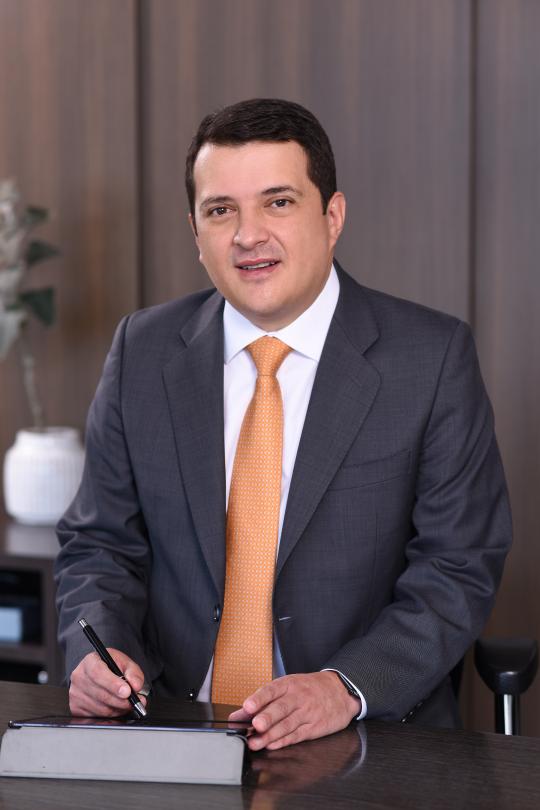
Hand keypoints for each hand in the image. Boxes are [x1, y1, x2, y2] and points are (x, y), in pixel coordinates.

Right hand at [69, 648, 146, 716]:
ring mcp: (75, 694)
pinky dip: (111, 715)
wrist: (97, 673)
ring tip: (128, 704)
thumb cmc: (110, 667)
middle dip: (121, 701)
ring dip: (118, 709)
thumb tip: (136, 686)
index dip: (113, 684)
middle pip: (101, 694)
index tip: (127, 691)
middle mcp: (79, 677)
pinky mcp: (76, 708)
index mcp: (90, 661)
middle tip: (135, 702)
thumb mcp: (124, 663)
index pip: (98, 673)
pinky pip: (96, 717)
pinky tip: (116, 708)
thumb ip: (133, 672)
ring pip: (101, 708)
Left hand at [228, 671, 360, 750]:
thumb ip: (263, 701)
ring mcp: (307, 713)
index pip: (271, 690)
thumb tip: (238, 715)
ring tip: (256, 743)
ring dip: (271, 735)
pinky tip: (273, 745)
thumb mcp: (289, 687)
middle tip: (255, 725)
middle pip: (281, 708)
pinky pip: (297, 735)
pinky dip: (284, 741)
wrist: (340, 691)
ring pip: (287, 724)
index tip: (247, 706)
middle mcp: (298, 697)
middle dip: (267, 717)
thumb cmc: (309, 688)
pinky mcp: (314, 727)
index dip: (259, 698)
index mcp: (289, 684)